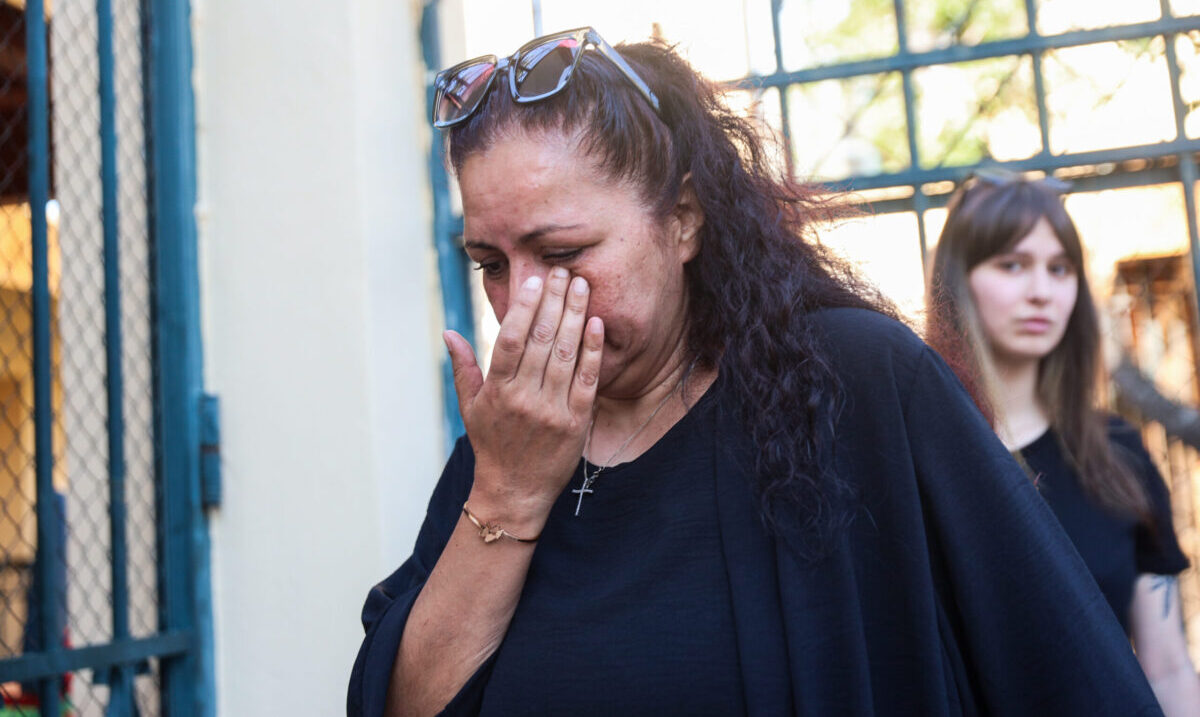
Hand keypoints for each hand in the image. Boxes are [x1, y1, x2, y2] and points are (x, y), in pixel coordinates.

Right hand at [443, 268, 603, 523]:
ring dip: (574, 316)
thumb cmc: (491, 444)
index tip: (533, 280)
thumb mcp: (469, 407)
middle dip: (552, 302)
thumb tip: (449, 332)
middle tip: (561, 271)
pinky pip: (586, 379)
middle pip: (540, 340)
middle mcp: (524, 398)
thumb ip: (463, 367)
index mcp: (497, 391)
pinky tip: (595, 324)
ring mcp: (552, 410)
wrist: (515, 491)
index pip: (510, 341)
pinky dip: (592, 350)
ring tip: (580, 286)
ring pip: (564, 354)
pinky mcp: (576, 422)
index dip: (522, 308)